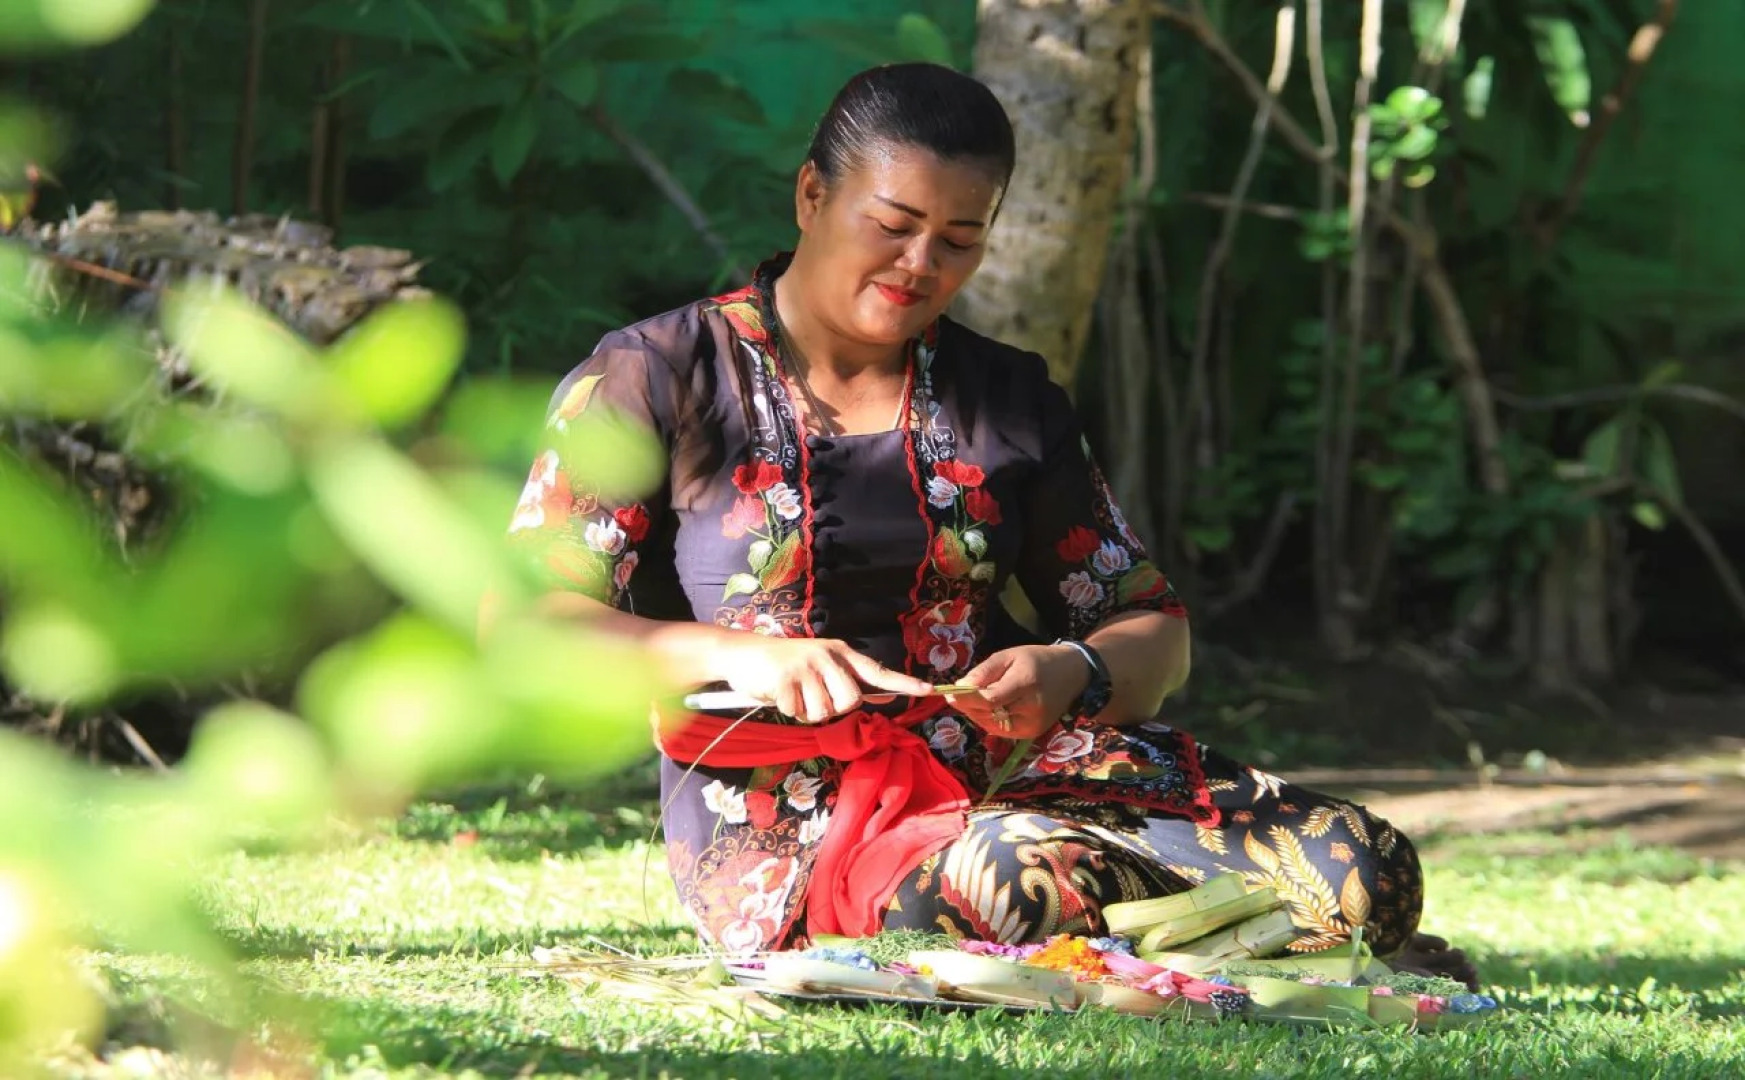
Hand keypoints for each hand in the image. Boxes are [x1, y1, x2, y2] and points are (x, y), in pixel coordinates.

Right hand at [717, 634, 933, 723]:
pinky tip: (778, 693)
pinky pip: (798, 712)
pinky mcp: (786, 678)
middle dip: (832, 707)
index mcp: (840, 652)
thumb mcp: (817, 664)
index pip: (877, 671)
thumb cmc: (782, 665)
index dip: (903, 683)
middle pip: (850, 701)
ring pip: (824, 711)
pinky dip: (788, 710)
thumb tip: (875, 699)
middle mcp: (827, 655)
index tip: (929, 690)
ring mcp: (806, 665)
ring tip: (792, 693)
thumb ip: (843, 680)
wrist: (741, 653)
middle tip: (811, 696)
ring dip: (807, 711)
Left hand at [957, 644, 1089, 739]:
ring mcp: (1033, 725)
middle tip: (955, 695)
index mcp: (1026, 683)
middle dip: (968, 706)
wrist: (1072, 674)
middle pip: (988, 714)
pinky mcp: (1032, 733)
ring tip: (974, 699)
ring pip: (991, 725)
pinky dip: (989, 720)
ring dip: (977, 714)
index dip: (966, 699)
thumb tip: (960, 687)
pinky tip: (989, 708)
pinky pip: (1001, 730)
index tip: (948, 694)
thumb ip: (984, 672)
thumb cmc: (1037, 660)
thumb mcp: (1009, 655)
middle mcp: (1031, 708)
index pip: (990, 699)